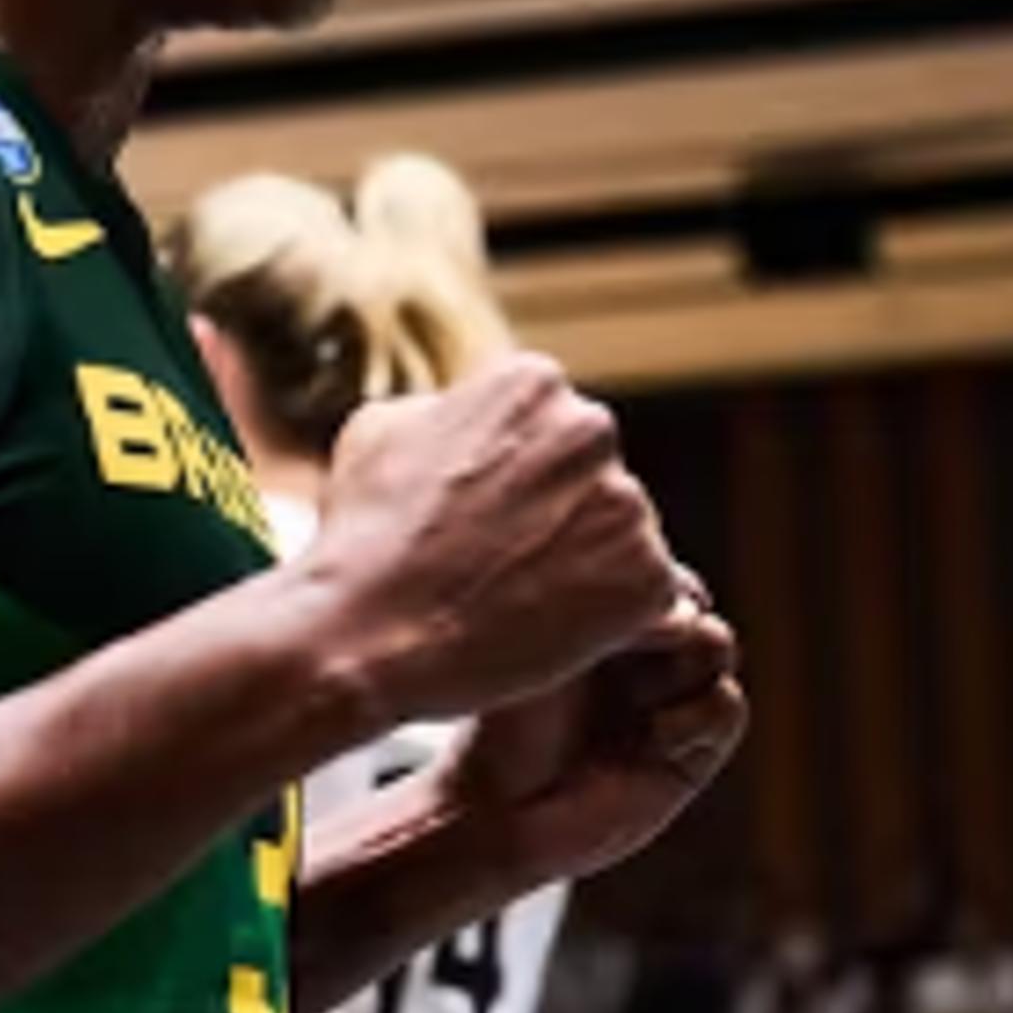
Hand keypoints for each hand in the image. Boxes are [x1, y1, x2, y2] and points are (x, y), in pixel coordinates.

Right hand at [295, 353, 684, 725]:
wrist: (367, 630)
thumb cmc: (364, 534)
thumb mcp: (380, 430)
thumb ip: (442, 409)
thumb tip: (464, 415)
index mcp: (532, 381)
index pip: (549, 427)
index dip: (513, 479)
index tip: (480, 516)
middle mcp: (591, 428)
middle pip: (590, 476)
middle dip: (559, 514)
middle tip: (503, 562)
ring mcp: (626, 503)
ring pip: (618, 535)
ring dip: (583, 565)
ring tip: (517, 601)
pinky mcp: (648, 577)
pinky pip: (643, 597)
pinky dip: (609, 619)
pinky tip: (548, 630)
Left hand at [442, 587, 747, 892]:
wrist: (499, 811)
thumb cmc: (499, 723)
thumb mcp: (535, 648)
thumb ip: (585, 605)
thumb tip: (632, 569)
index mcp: (594, 616)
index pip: (646, 566)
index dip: (640, 571)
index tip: (608, 594)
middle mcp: (635, 655)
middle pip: (690, 598)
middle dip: (671, 610)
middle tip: (637, 636)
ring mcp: (665, 699)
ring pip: (717, 644)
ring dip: (688, 657)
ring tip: (643, 693)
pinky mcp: (690, 752)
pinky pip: (728, 705)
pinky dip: (701, 712)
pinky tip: (658, 737)